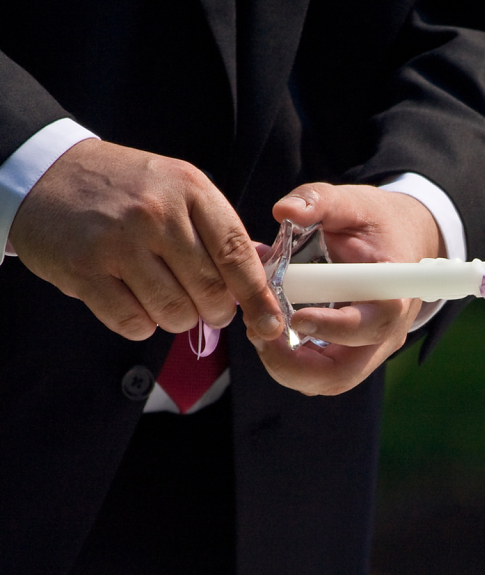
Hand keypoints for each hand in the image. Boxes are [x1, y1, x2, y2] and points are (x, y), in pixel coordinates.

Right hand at [8, 138, 283, 339]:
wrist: (48, 174)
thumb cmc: (127, 188)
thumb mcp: (180, 188)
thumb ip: (220, 231)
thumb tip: (262, 279)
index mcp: (190, 190)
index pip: (238, 254)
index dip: (258, 296)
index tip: (271, 322)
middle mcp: (157, 214)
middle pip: (210, 291)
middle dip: (216, 312)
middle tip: (208, 309)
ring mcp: (118, 242)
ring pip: (175, 312)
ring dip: (178, 319)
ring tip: (167, 300)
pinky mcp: (84, 270)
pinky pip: (132, 322)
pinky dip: (141, 324)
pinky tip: (134, 302)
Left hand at [249, 183, 442, 394]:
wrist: (401, 241)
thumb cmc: (376, 223)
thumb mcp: (352, 202)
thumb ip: (319, 200)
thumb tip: (284, 211)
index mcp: (393, 293)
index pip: (371, 324)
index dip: (334, 328)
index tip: (297, 317)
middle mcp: (385, 332)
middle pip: (343, 373)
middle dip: (294, 365)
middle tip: (259, 334)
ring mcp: (368, 348)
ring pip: (326, 381)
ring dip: (285, 365)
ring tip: (258, 329)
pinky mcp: (350, 354)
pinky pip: (318, 373)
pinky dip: (288, 360)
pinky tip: (269, 328)